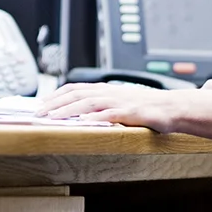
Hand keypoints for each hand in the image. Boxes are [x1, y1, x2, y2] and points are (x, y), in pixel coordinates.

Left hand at [37, 83, 193, 131]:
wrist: (172, 108)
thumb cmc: (147, 108)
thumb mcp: (120, 103)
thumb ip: (102, 106)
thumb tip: (80, 113)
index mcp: (106, 90)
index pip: (75, 89)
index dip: (56, 95)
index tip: (42, 103)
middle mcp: (110, 93)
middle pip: (77, 94)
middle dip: (55, 102)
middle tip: (39, 112)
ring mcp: (121, 102)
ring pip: (89, 102)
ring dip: (69, 109)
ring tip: (53, 117)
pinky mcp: (132, 113)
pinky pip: (110, 114)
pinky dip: (95, 118)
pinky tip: (83, 122)